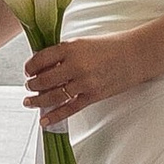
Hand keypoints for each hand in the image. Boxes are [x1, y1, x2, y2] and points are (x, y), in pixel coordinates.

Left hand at [23, 29, 154, 128]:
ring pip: (53, 96)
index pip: (41, 59)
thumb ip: (64, 53)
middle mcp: (75, 65)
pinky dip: (54, 117)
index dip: (30, 67)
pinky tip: (44, 121)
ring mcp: (84, 83)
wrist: (135, 55)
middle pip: (44, 80)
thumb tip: (44, 65)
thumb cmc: (110, 46)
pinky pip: (69, 109)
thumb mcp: (83, 42)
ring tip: (29, 101)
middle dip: (32, 85)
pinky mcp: (93, 96)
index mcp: (71, 48)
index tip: (27, 70)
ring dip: (38, 100)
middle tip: (29, 86)